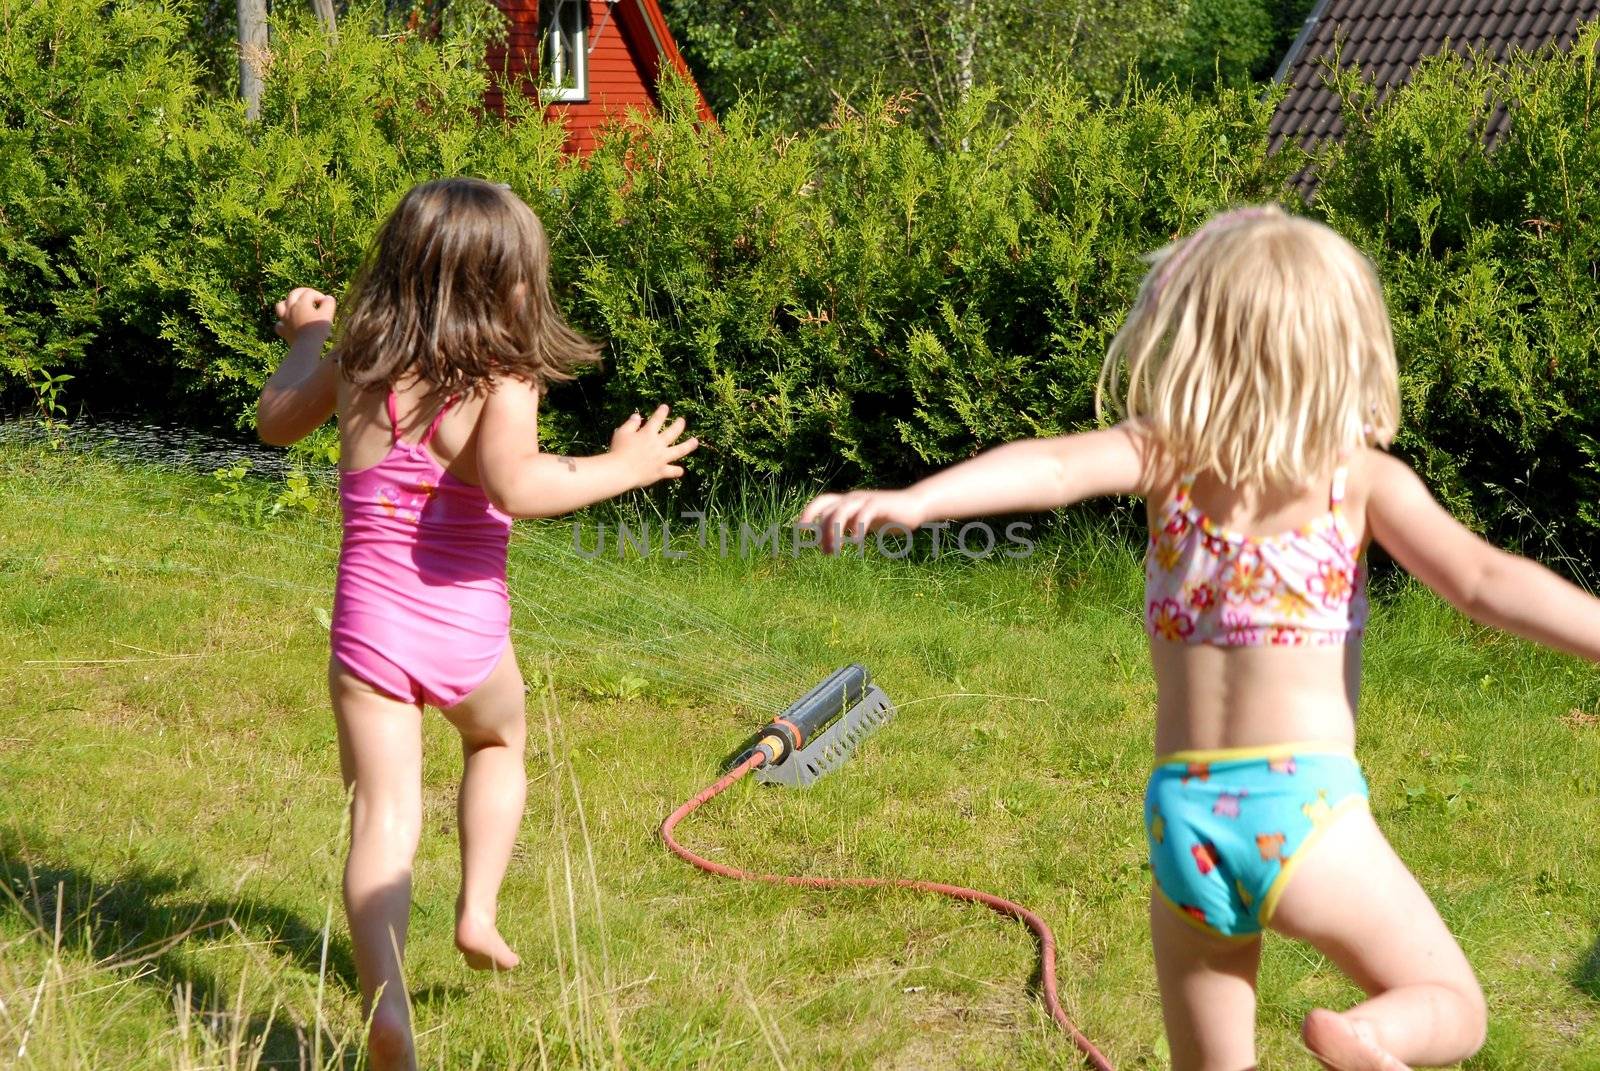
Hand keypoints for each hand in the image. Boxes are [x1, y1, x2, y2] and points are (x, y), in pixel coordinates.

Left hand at [273, 288, 335, 344]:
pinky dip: (283, 322)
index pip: (310, 293)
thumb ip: (329, 303)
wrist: (307, 346)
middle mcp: (290, 308)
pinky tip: (289, 324)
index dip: (319, 296)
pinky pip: (279, 324)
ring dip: (287, 303)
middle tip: (312, 297)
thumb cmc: (318, 329)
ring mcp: (284, 319)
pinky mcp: (283, 330)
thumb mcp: (327, 314)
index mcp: (301, 302)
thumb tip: (328, 298)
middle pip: (294, 293)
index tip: (326, 304)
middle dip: (303, 293)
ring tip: (295, 306)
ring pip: (281, 305)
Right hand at [609, 404, 698, 486]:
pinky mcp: (661, 471)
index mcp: (648, 433)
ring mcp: (661, 458)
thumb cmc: (618, 450)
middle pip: (673, 432)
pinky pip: (672, 471)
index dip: (662, 412)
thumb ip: (631, 424)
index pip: (657, 419)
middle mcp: (658, 444)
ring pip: (680, 450)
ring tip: (695, 441)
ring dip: (689, 445)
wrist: (620, 471)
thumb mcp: (622, 433)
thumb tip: (637, 416)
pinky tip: (680, 470)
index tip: (666, 407)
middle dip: (679, 425)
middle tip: (682, 420)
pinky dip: (677, 471)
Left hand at [798, 488, 929, 552]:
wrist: (913, 506)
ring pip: (841, 511)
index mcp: (847, 501)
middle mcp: (853, 498)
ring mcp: (865, 500)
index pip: (821, 502)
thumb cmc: (886, 517)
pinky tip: (857, 542)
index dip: (808, 513)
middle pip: (828, 510)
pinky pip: (863, 514)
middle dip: (822, 532)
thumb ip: (844, 529)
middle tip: (825, 552)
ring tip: (836, 550)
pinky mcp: (879, 504)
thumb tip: (825, 546)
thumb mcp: (861, 524)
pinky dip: (857, 527)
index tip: (800, 530)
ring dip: (834, 530)